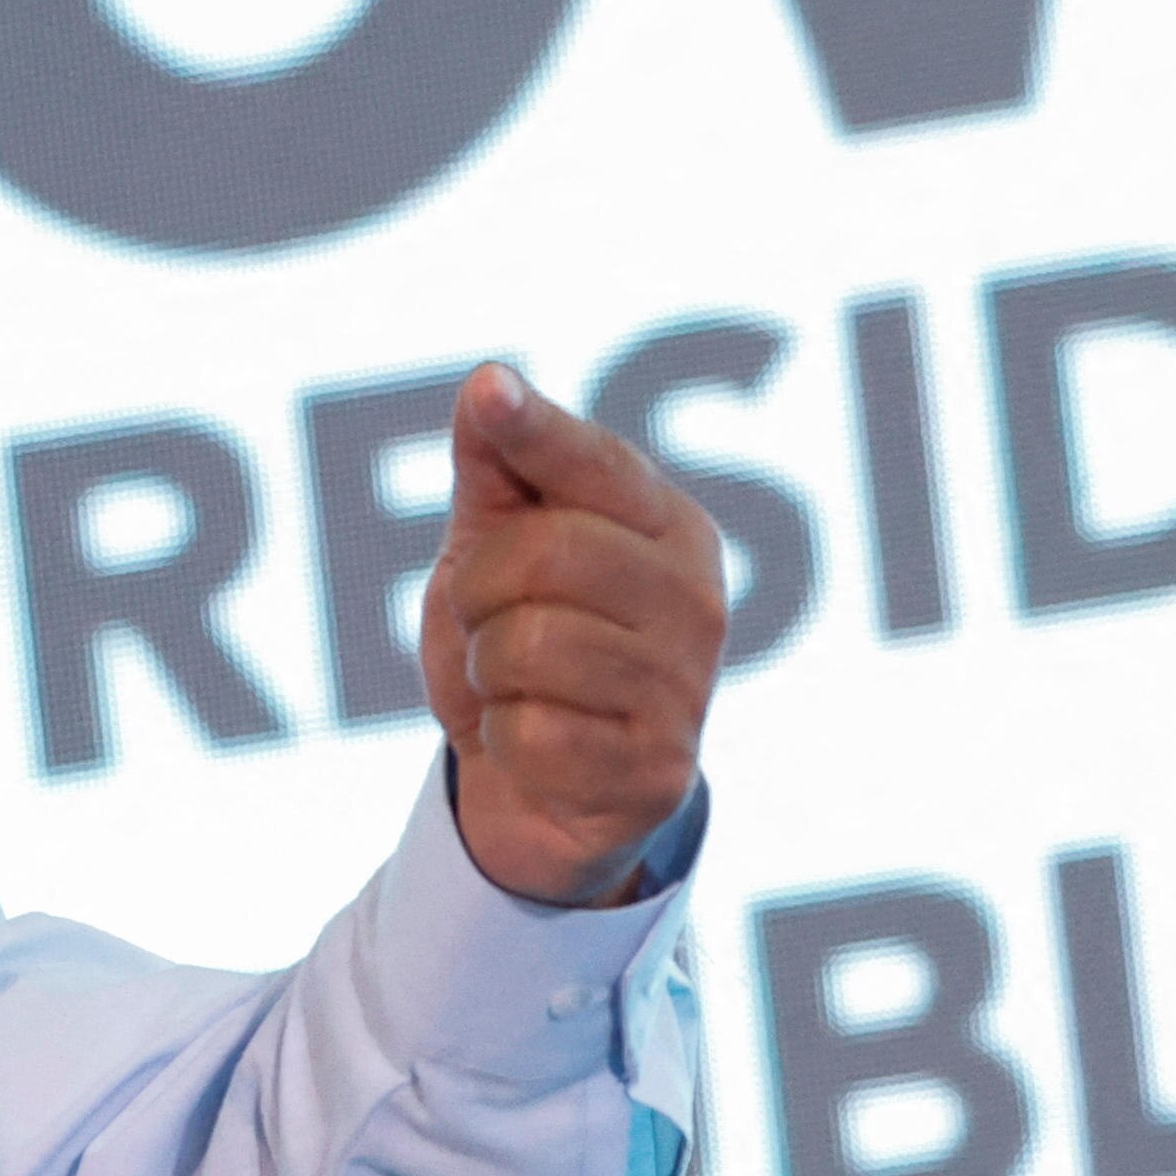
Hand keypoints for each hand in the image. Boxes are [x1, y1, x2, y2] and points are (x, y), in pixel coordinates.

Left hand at [419, 360, 727, 905]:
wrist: (533, 792)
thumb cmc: (518, 646)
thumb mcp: (494, 549)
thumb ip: (499, 469)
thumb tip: (488, 384)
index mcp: (668, 528)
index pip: (594, 464)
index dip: (535, 430)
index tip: (488, 392)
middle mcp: (696, 599)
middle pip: (546, 554)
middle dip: (479, 590)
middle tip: (486, 620)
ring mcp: (685, 688)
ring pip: (528, 649)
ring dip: (486, 673)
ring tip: (513, 686)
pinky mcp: (657, 772)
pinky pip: (530, 735)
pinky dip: (502, 741)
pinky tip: (534, 745)